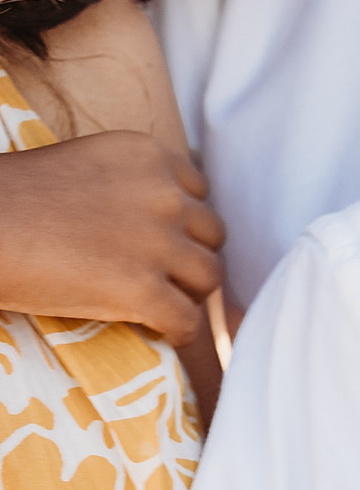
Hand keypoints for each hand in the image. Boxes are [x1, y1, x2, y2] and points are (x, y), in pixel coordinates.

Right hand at [0, 131, 224, 344]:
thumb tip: (148, 219)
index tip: (166, 237)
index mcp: (149, 155)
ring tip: (164, 303)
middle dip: (191, 254)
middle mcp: (165, 194)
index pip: (197, 190)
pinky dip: (179, 331)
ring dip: (190, 293)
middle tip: (168, 274)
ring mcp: (157, 242)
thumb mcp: (83, 165)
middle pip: (210, 233)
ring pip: (208, 276)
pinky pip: (186, 319)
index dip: (184, 219)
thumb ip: (125, 182)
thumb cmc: (9, 198)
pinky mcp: (141, 288)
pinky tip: (163, 334)